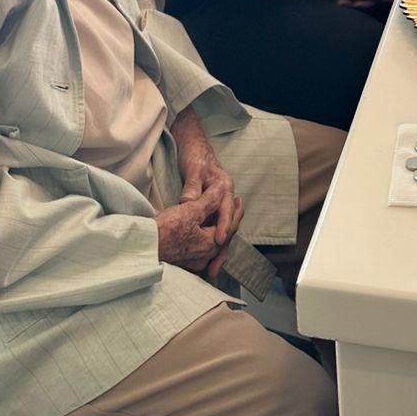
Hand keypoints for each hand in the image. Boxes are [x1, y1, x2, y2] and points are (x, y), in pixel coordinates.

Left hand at [170, 107, 241, 276]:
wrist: (194, 145)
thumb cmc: (194, 155)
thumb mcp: (193, 168)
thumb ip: (192, 186)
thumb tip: (188, 203)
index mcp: (224, 187)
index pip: (225, 210)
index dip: (222, 226)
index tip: (217, 241)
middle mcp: (226, 197)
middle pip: (228, 226)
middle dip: (222, 248)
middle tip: (213, 268)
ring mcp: (219, 204)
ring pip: (222, 230)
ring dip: (218, 250)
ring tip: (211, 270)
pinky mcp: (212, 209)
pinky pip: (214, 228)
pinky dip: (211, 243)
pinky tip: (205, 258)